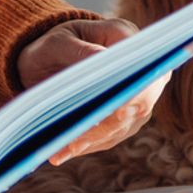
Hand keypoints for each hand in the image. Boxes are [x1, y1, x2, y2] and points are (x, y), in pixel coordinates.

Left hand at [15, 18, 166, 164]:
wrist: (50, 61)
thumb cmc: (53, 45)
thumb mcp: (58, 42)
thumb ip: (79, 50)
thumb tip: (100, 59)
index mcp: (129, 39)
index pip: (142, 67)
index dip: (134, 89)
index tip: (117, 109)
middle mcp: (141, 71)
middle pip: (136, 103)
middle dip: (105, 124)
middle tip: (74, 140)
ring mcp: (137, 99)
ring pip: (122, 125)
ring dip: (91, 140)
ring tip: (60, 151)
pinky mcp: (124, 121)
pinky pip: (108, 137)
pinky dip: (84, 146)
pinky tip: (60, 153)